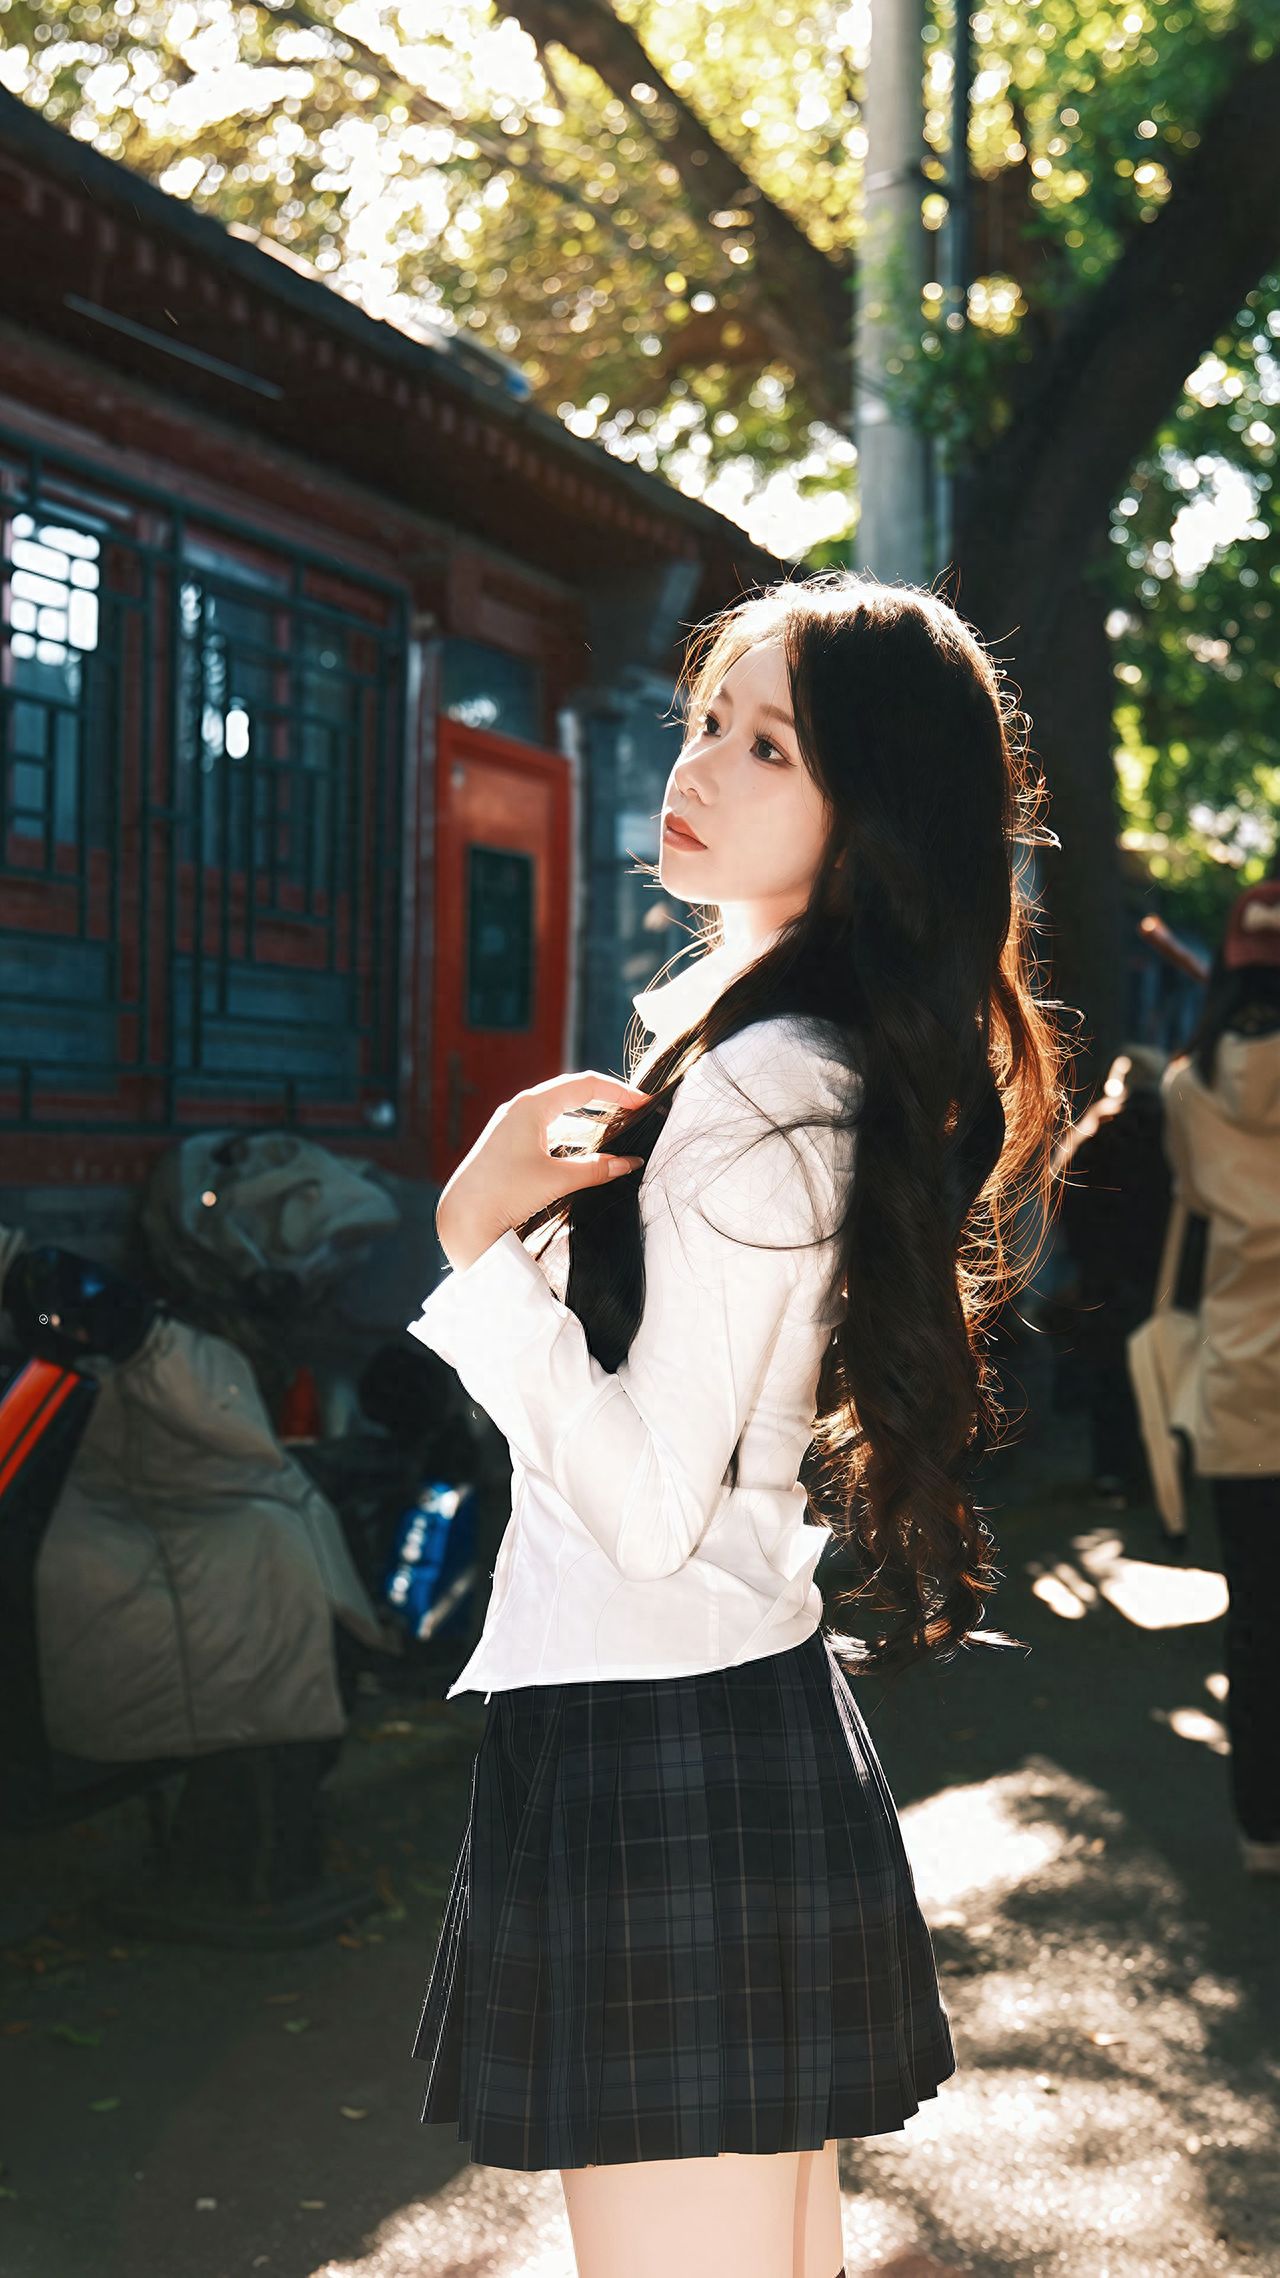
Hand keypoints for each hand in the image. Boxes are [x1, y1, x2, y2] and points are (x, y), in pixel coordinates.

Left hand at [436, 1070, 650, 1271]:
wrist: (463, 1218)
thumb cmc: (504, 1193)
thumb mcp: (556, 1179)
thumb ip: (596, 1169)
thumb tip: (629, 1164)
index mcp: (531, 1106)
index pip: (584, 1085)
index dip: (618, 1091)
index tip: (643, 1103)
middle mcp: (520, 1109)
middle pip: (573, 1095)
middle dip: (606, 1105)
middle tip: (635, 1114)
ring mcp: (513, 1127)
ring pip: (561, 1116)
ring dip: (590, 1126)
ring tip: (618, 1138)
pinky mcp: (510, 1146)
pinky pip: (548, 1133)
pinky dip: (572, 1140)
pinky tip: (589, 1155)